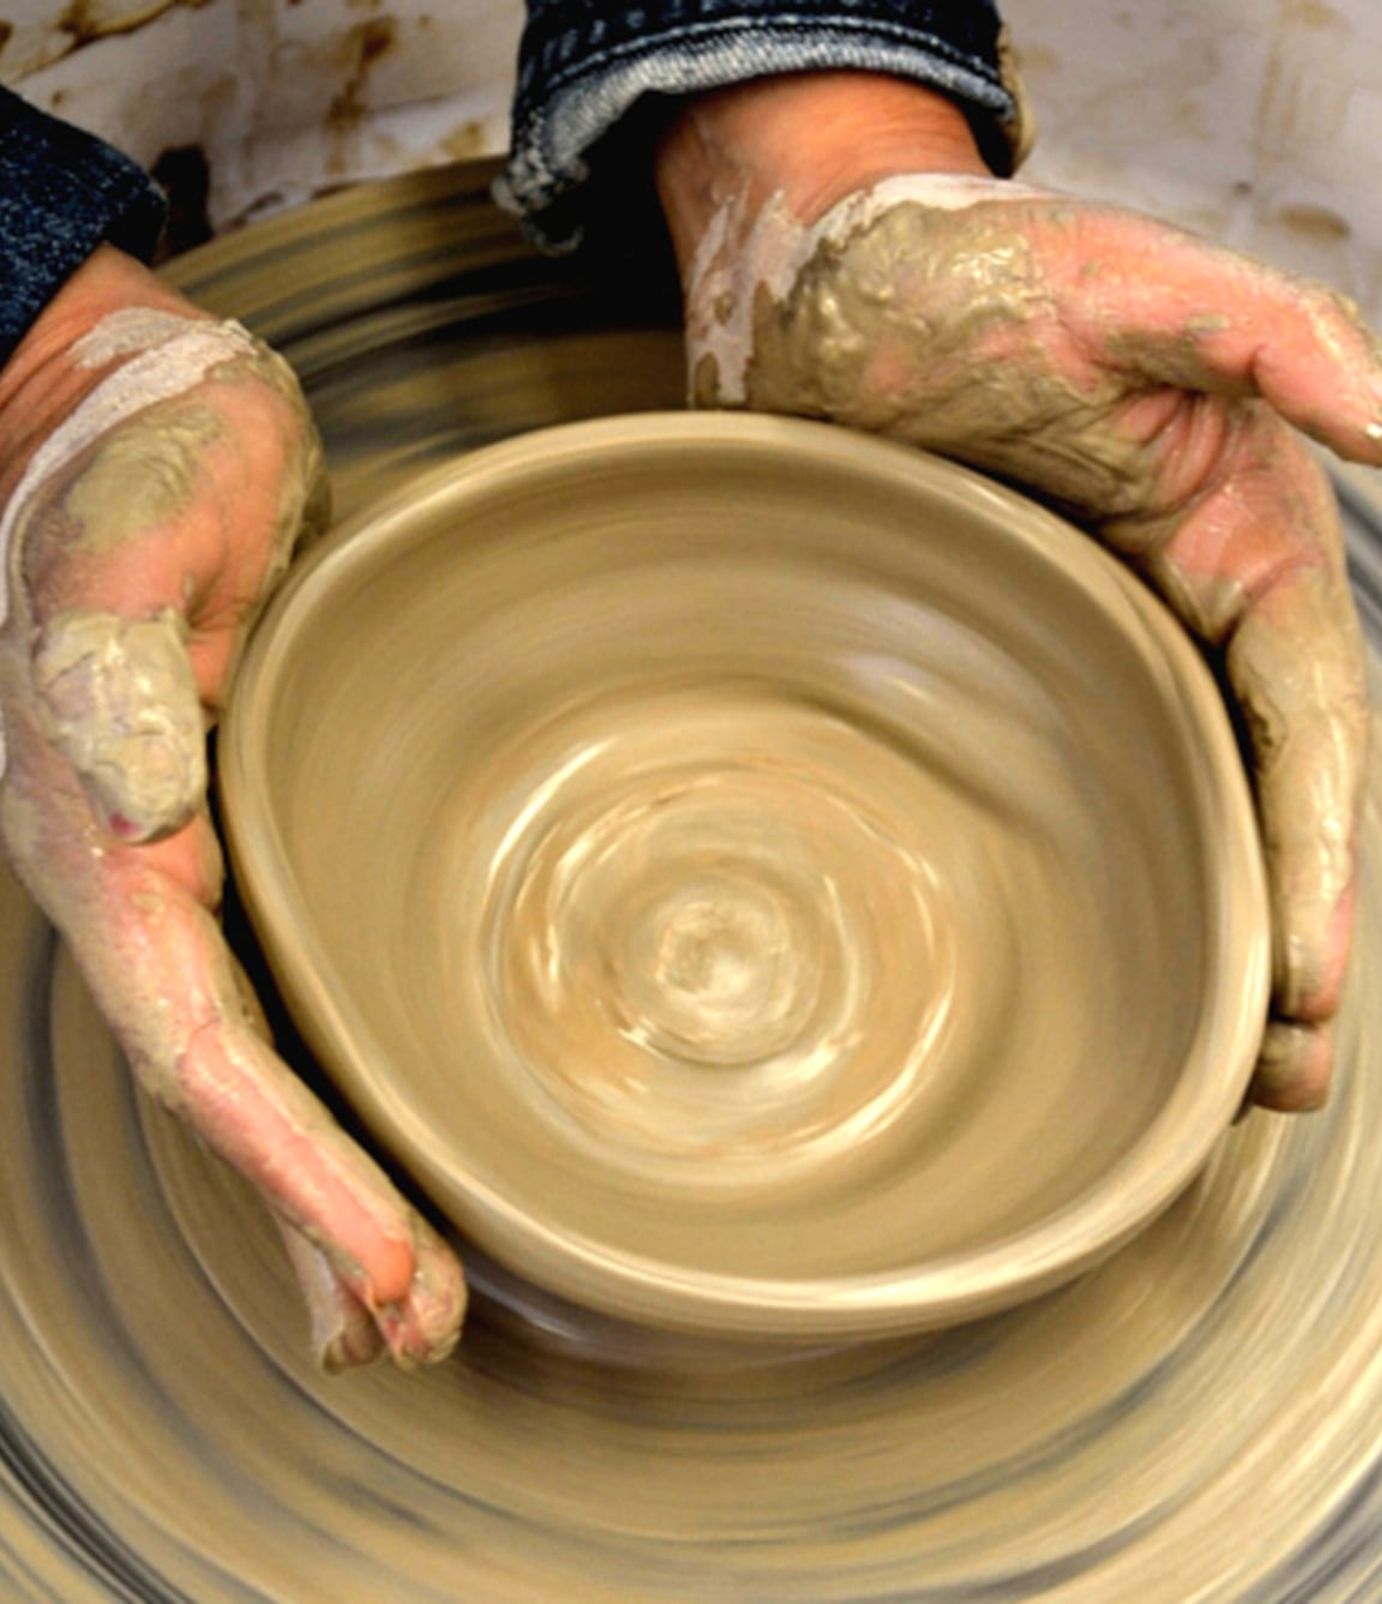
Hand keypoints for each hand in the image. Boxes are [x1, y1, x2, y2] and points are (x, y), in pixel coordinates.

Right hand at [0, 246, 465, 1365]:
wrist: (118, 410)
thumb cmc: (125, 462)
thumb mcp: (124, 540)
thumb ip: (114, 657)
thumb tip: (134, 798)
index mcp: (106, 846)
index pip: (203, 1056)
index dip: (294, 1177)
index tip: (388, 1271)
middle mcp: (143, 883)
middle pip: (231, 1102)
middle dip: (320, 1226)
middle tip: (414, 1333)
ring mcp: (191, 869)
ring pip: (257, 1068)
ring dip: (322, 1189)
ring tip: (394, 1296)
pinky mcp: (243, 833)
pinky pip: (283, 991)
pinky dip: (324, 1089)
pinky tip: (369, 1139)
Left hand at [656, 74, 1381, 1111]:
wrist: (838, 293)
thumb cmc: (989, 276)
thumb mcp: (1138, 285)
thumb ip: (1280, 343)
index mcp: (1244, 546)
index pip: (1305, 731)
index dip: (1318, 864)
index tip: (1316, 990)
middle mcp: (1183, 620)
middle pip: (1253, 810)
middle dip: (1275, 950)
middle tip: (1273, 1088)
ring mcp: (1089, 660)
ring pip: (1166, 824)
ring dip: (1191, 951)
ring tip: (1199, 1085)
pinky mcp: (999, 675)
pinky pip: (1057, 795)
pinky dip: (1087, 887)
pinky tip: (1075, 973)